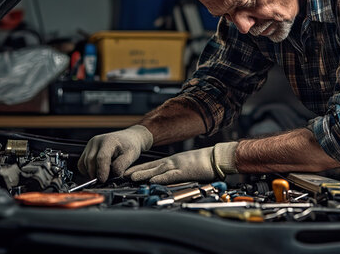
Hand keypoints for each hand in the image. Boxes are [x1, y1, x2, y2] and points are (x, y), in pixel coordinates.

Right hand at [77, 125, 152, 181]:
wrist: (127, 138)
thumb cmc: (129, 146)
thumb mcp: (131, 155)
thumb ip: (121, 165)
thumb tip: (113, 174)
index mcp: (108, 141)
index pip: (101, 157)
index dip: (101, 171)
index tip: (103, 180)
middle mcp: (96, 141)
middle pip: (90, 161)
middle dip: (96, 173)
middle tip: (104, 180)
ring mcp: (90, 145)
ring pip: (84, 163)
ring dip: (92, 172)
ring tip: (104, 174)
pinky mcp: (86, 150)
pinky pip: (81, 164)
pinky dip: (86, 171)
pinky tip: (96, 172)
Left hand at [124, 142, 238, 183]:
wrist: (217, 158)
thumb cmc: (205, 163)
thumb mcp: (187, 166)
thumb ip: (176, 172)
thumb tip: (166, 178)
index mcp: (173, 161)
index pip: (153, 165)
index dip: (140, 168)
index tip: (128, 171)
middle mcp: (173, 162)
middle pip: (151, 166)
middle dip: (136, 170)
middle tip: (122, 173)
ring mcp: (178, 166)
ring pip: (158, 170)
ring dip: (144, 173)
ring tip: (131, 177)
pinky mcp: (185, 171)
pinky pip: (171, 175)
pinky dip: (161, 177)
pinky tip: (152, 180)